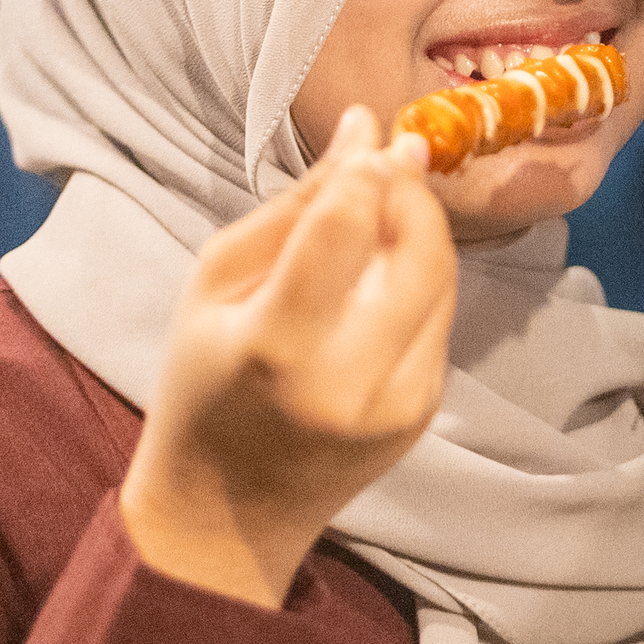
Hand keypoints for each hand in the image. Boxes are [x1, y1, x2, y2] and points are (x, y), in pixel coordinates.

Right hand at [119, 108, 456, 608]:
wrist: (228, 514)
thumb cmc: (203, 384)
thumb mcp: (216, 284)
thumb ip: (294, 207)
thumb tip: (364, 131)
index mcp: (280, 345)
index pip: (346, 228)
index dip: (367, 167)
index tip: (370, 129)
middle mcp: (351, 379)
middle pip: (419, 250)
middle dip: (412, 190)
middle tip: (393, 154)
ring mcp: (399, 403)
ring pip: (441, 279)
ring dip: (418, 230)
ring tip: (377, 212)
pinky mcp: (423, 413)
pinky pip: (436, 319)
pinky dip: (415, 283)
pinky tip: (375, 280)